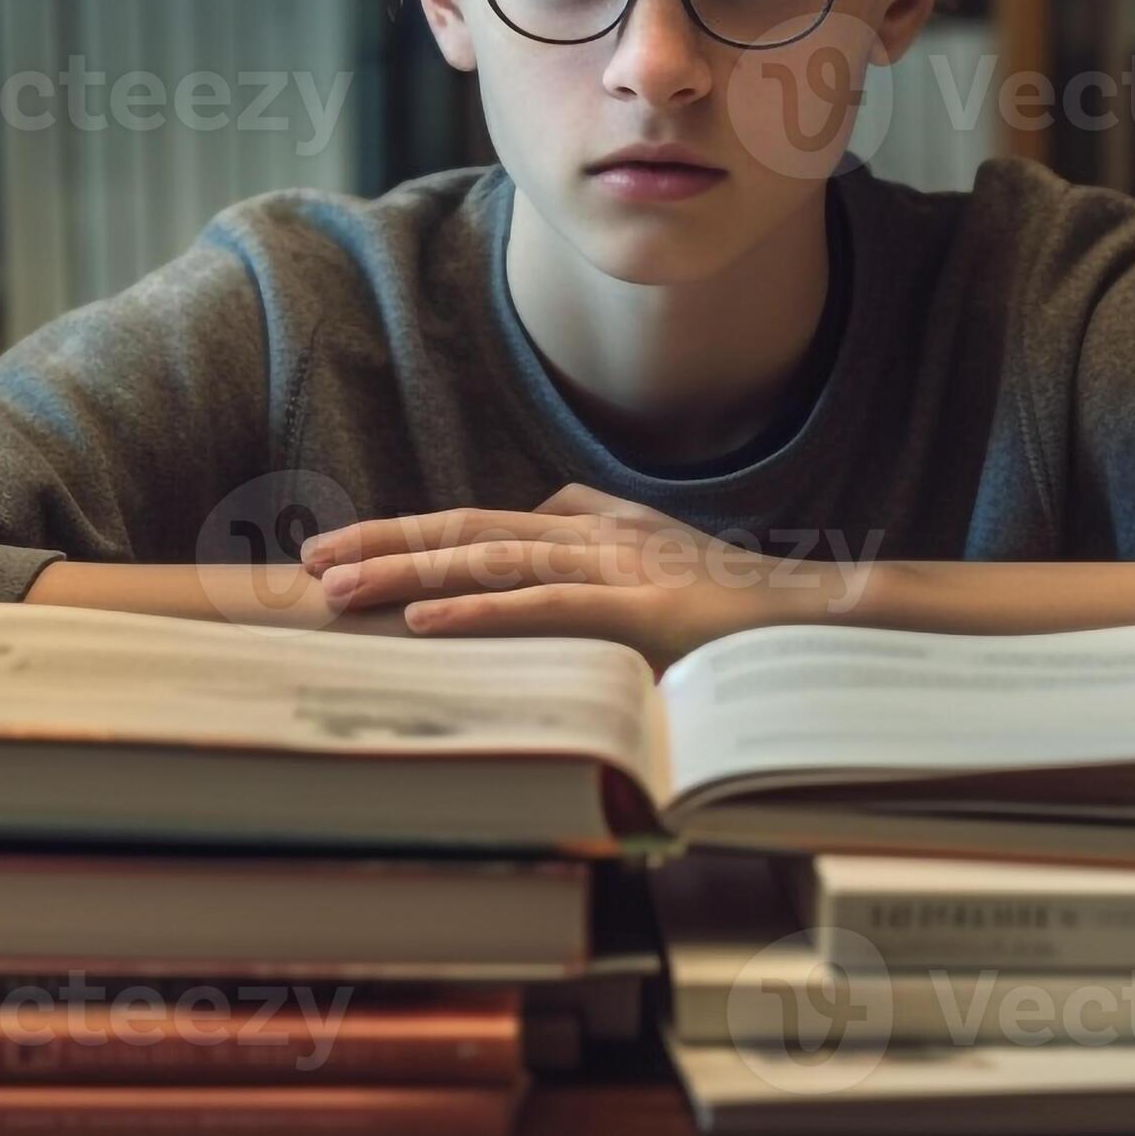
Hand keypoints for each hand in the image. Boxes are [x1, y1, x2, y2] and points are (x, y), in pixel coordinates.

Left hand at [298, 484, 829, 666]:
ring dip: (410, 574)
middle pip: (467, 530)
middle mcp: (597, 535)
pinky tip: (426, 620)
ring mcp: (623, 568)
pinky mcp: (648, 608)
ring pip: (495, 560)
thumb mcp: (655, 559)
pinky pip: (550, 606)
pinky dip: (483, 610)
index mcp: (592, 527)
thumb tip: (534, 515)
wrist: (828, 620)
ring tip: (341, 590)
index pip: (475, 524)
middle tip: (306, 565)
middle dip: (382, 545)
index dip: (400, 533)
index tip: (332, 552)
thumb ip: (595, 530)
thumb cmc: (739, 603)